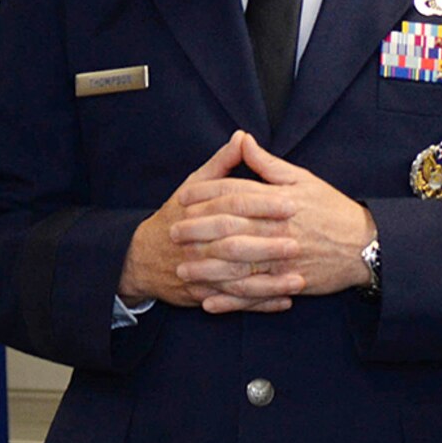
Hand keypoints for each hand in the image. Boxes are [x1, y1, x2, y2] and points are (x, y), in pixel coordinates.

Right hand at [119, 133, 302, 312]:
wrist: (142, 258)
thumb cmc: (175, 216)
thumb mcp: (193, 185)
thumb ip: (222, 164)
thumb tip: (243, 137)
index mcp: (198, 211)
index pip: (233, 204)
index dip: (263, 204)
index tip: (292, 204)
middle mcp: (198, 242)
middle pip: (235, 243)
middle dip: (268, 246)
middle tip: (298, 244)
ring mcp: (199, 272)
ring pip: (237, 279)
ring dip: (269, 283)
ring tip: (299, 281)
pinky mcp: (203, 295)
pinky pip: (234, 303)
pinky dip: (260, 305)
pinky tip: (284, 301)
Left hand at [171, 132, 376, 307]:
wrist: (367, 246)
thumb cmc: (333, 210)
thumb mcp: (303, 179)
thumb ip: (269, 164)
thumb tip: (243, 140)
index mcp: (280, 201)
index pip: (235, 194)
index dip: (206, 195)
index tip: (183, 197)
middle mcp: (278, 229)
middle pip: (230, 229)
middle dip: (198, 232)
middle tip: (173, 233)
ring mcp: (284, 259)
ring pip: (238, 265)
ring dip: (207, 269)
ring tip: (183, 270)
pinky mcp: (290, 283)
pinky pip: (255, 293)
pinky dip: (231, 300)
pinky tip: (210, 301)